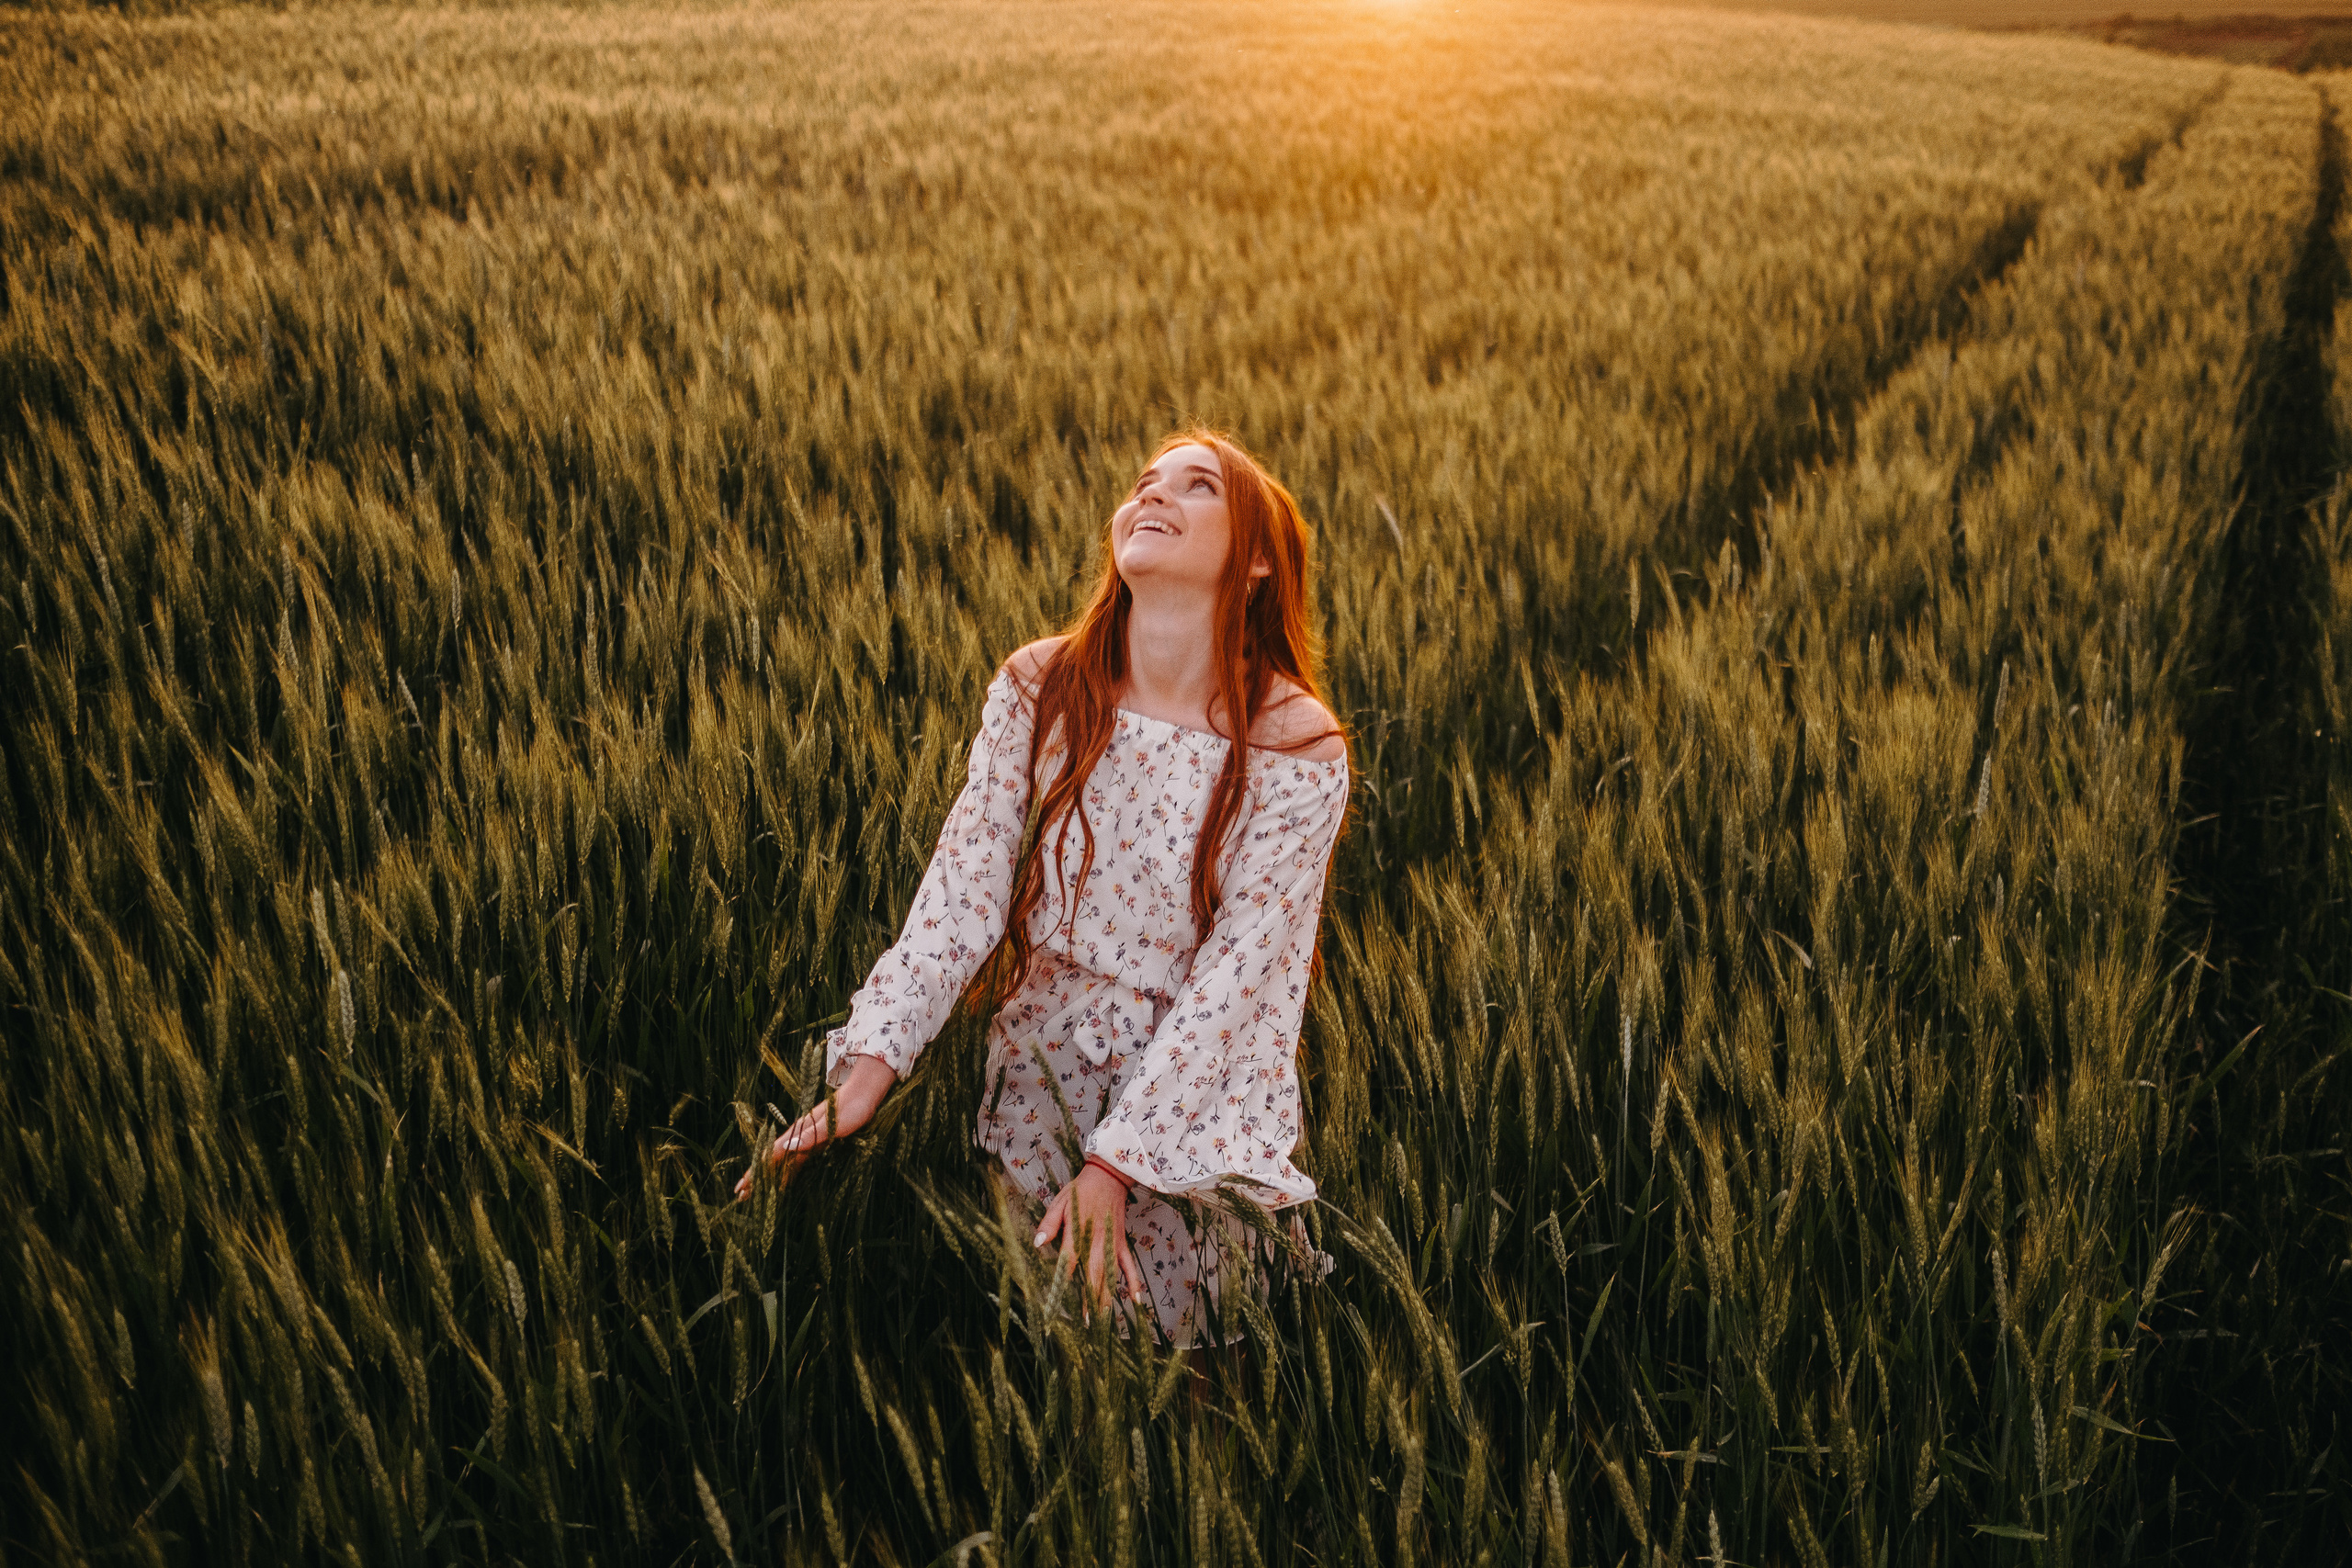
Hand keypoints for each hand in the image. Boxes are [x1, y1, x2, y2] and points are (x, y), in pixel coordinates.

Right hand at [732, 1054, 896, 1200]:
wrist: (865, 1095)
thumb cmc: (850, 1108)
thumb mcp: (831, 1124)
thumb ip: (809, 1135)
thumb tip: (785, 1147)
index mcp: (799, 1131)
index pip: (771, 1154)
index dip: (755, 1171)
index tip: (741, 1187)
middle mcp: (800, 1135)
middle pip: (773, 1160)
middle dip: (757, 1177)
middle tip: (741, 1196)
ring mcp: (808, 1138)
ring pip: (784, 1162)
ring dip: (770, 1176)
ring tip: (757, 1193)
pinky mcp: (819, 1141)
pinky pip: (798, 1160)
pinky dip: (788, 1172)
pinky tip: (785, 1181)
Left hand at [1034, 1160, 1144, 1314]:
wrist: (1109, 1177)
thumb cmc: (1081, 1191)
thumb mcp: (1060, 1202)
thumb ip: (1049, 1224)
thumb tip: (1037, 1243)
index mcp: (1079, 1234)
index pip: (1068, 1264)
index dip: (1061, 1284)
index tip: (1056, 1303)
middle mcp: (1097, 1243)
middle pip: (1093, 1276)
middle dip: (1090, 1301)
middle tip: (1087, 1323)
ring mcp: (1112, 1244)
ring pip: (1110, 1275)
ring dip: (1108, 1297)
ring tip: (1104, 1320)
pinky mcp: (1121, 1243)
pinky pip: (1129, 1265)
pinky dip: (1133, 1282)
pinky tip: (1135, 1300)